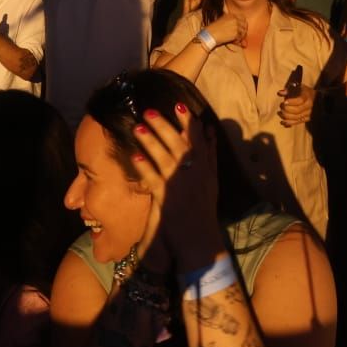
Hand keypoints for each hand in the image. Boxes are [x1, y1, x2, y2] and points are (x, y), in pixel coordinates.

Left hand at [130, 105, 220, 264]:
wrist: (199, 241)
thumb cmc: (202, 209)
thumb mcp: (211, 180)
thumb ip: (210, 155)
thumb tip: (209, 130)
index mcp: (206, 169)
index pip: (198, 140)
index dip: (188, 122)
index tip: (178, 105)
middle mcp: (194, 174)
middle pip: (179, 145)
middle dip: (164, 126)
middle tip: (150, 110)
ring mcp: (180, 186)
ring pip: (165, 158)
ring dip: (151, 141)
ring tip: (138, 126)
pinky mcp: (167, 198)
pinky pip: (153, 179)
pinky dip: (144, 166)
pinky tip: (135, 155)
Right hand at [206, 12, 247, 47]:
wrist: (209, 34)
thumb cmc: (214, 29)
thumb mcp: (223, 23)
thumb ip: (233, 26)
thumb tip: (243, 37)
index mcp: (231, 15)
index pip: (243, 18)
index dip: (243, 24)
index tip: (240, 29)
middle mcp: (235, 19)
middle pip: (245, 25)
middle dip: (243, 31)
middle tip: (239, 35)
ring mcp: (236, 26)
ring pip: (243, 32)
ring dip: (240, 36)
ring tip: (234, 39)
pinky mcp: (236, 33)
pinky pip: (240, 38)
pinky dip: (237, 41)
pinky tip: (232, 41)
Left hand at [278, 83, 315, 126]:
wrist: (315, 99)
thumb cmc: (304, 92)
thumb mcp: (298, 87)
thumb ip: (288, 90)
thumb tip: (279, 93)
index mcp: (307, 96)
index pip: (300, 100)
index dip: (291, 102)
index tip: (284, 102)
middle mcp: (309, 106)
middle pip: (297, 110)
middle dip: (287, 109)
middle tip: (281, 106)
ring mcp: (308, 114)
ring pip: (296, 117)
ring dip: (286, 116)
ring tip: (279, 113)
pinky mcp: (306, 119)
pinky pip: (297, 123)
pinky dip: (288, 123)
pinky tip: (282, 122)